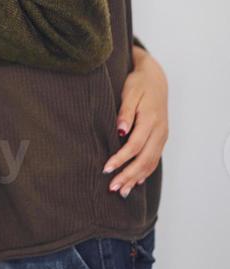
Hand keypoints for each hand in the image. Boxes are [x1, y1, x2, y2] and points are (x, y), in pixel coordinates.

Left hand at [103, 45, 168, 196]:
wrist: (156, 77)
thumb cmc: (139, 83)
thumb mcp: (130, 92)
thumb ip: (125, 112)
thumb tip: (120, 130)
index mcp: (151, 120)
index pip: (134, 146)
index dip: (120, 159)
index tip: (106, 169)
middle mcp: (159, 131)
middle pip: (144, 160)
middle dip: (128, 176)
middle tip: (112, 188)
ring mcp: (162, 135)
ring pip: (151, 163)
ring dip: (136, 178)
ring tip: (121, 191)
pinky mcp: (161, 138)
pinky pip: (154, 159)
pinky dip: (145, 172)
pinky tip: (135, 182)